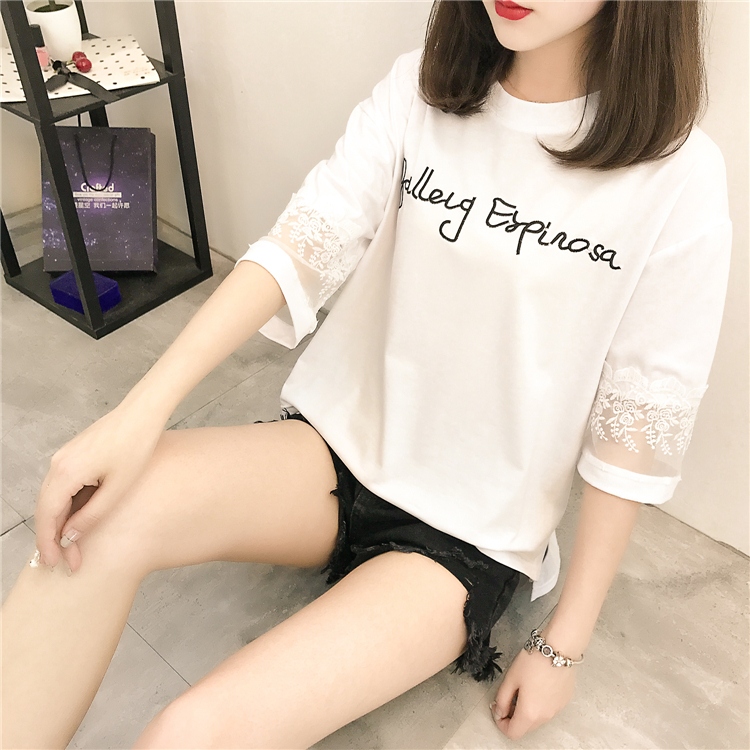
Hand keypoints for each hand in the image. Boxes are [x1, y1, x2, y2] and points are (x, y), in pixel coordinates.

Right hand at [33, 405, 165, 574]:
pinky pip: (61, 486)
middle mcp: (58, 463)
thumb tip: (70, 535)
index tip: (55, 563)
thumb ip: (92, 514)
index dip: (48, 543)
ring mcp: (64, 457)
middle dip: (53, 537)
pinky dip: (64, 505)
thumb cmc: (136, 446)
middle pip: (45, 508)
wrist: (143, 413)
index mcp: (66, 472)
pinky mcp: (73, 454)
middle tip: (65, 562)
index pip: (47, 516)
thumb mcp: (118, 488)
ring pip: (52, 497)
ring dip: (58, 522)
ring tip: (70, 546)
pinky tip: (76, 520)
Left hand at [490, 644, 576, 739]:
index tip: (498, 709)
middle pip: (525, 727)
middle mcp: (545, 717)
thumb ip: (502, 699)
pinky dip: (540, 703)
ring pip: (537, 719)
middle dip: (513, 716)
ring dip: (527, 710)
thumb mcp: (510, 678)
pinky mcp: (564, 701)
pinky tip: (537, 684)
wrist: (559, 648)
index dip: (501, 723)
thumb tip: (499, 711)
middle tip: (508, 696)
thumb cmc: (534, 661)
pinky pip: (548, 709)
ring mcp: (557, 710)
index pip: (512, 733)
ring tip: (523, 687)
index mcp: (529, 713)